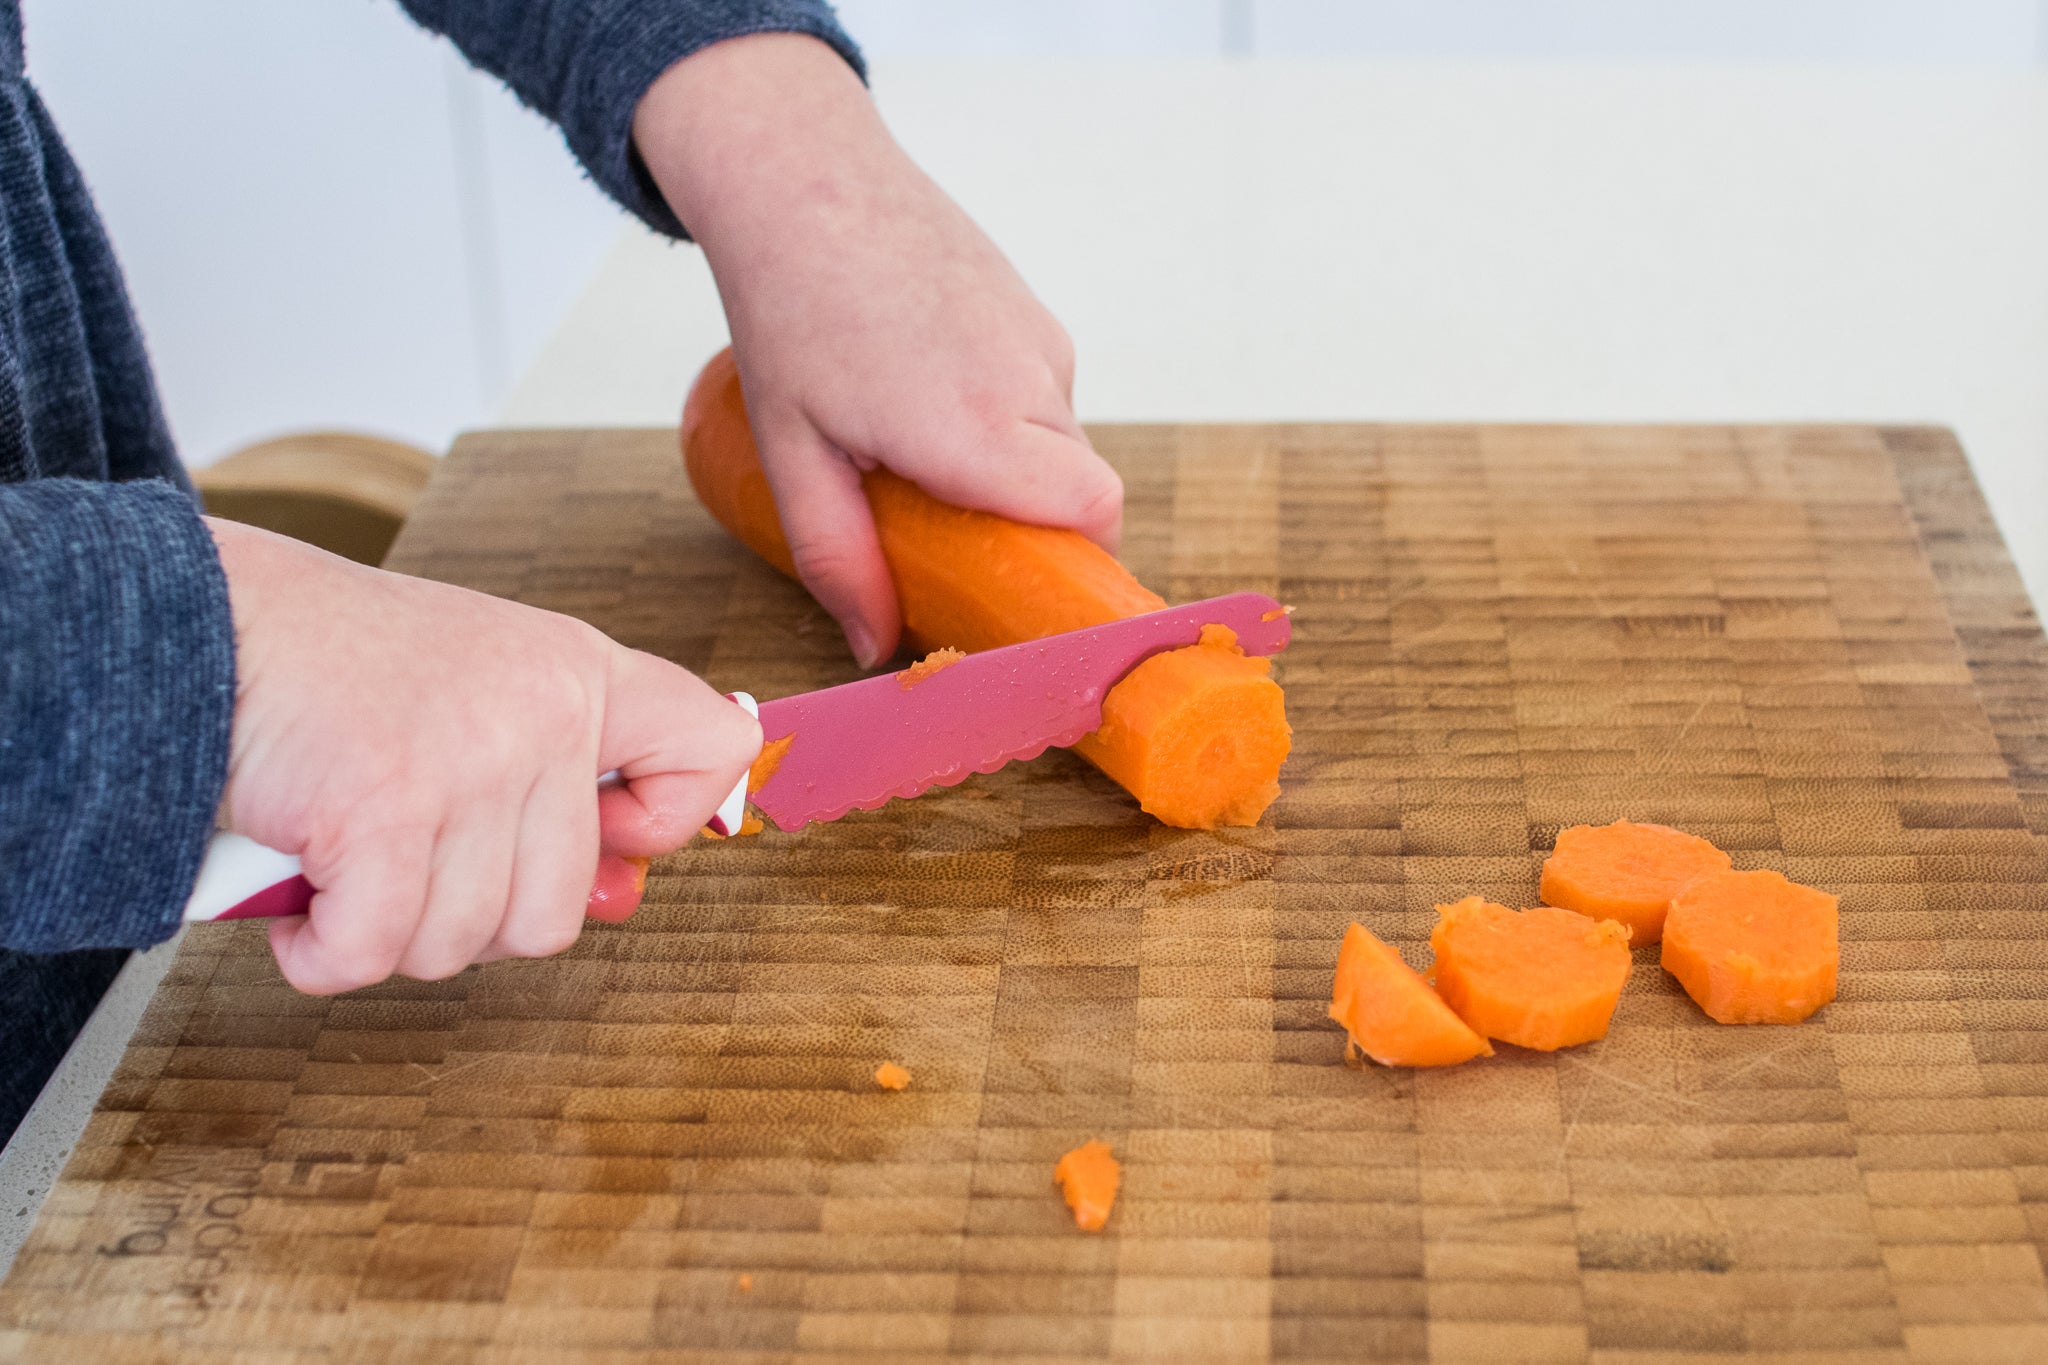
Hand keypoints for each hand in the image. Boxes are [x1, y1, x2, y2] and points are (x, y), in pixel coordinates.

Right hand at [208, 519, 759, 993]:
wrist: (193, 623)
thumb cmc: (327, 670)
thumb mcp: (474, 693)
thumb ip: (552, 786)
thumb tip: (622, 897)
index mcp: (578, 672)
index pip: (713, 747)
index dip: (667, 820)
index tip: (604, 832)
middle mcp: (543, 713)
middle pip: (558, 912)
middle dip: (468, 916)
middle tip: (403, 856)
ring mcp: (471, 764)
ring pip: (463, 943)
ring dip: (386, 930)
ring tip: (343, 856)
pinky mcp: (385, 812)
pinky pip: (375, 953)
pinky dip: (323, 952)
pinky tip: (301, 901)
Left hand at [633, 34, 1122, 666]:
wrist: (803, 178)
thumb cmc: (790, 309)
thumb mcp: (793, 455)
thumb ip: (838, 559)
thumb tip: (872, 647)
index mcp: (977, 429)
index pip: (1095, 514)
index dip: (1078, 560)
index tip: (1029, 586)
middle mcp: (1029, 380)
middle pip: (1082, 488)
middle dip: (1032, 522)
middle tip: (953, 532)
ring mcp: (1039, 336)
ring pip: (1062, 439)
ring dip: (1013, 465)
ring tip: (922, 446)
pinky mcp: (1033, 308)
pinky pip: (1045, 389)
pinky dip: (1006, 412)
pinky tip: (931, 389)